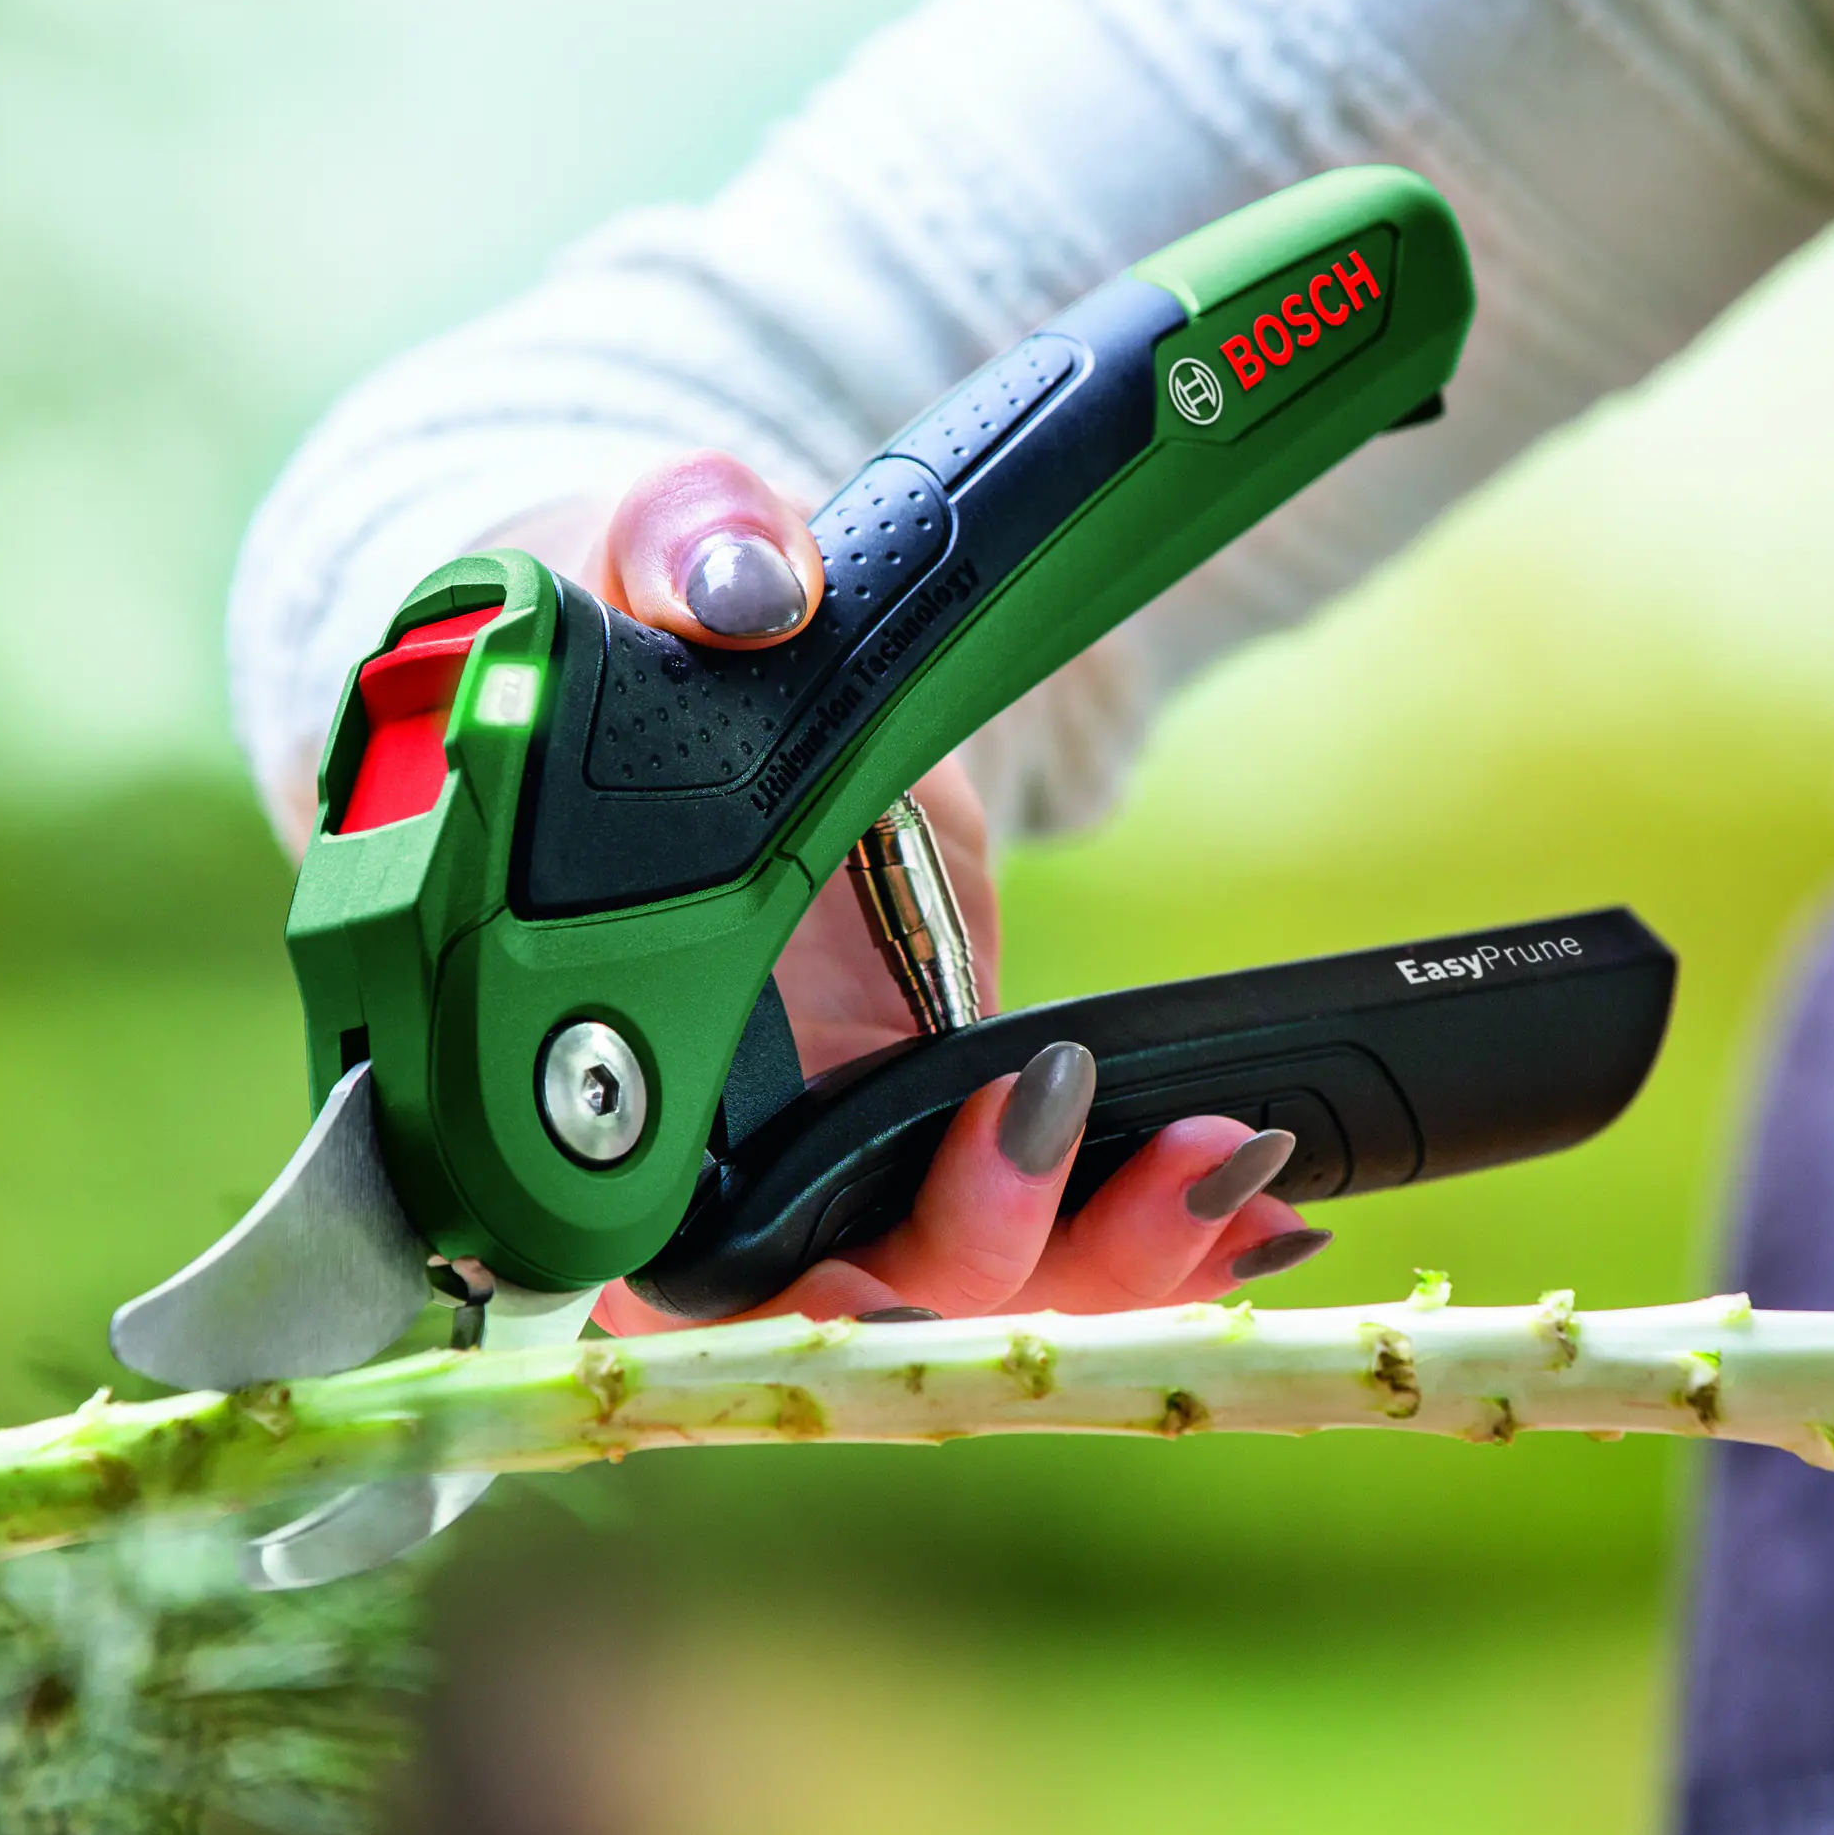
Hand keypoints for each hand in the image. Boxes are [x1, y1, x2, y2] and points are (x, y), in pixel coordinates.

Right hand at [500, 454, 1329, 1328]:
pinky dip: (1147, 1229)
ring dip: (1098, 1250)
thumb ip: (678, 551)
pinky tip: (1251, 1192)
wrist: (726, 633)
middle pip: (830, 1290)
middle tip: (1066, 1121)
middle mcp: (698, 1130)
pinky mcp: (936, 1122)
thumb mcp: (644, 544)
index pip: (631, 1235)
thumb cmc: (636, 613)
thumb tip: (749, 591)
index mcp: (582, 1034)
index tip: (876, 1218)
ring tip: (1219, 1152)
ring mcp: (827, 1142)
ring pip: (954, 1277)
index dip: (756, 1267)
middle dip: (976, 1247)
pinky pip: (1038, 1225)